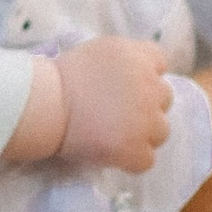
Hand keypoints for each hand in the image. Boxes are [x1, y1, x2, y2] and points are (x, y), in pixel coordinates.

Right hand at [56, 36, 175, 170]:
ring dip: (142, 134)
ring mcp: (146, 120)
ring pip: (161, 131)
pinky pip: (146, 160)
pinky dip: (130, 160)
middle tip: (119, 113)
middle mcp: (150, 87)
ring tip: (115, 136)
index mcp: (139, 57)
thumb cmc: (61, 76)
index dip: (145, 75)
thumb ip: (125, 60)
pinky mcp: (135, 149)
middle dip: (146, 105)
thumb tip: (134, 76)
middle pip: (164, 98)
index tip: (126, 85)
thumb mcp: (99, 51)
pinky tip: (111, 154)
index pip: (159, 62)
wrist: (46, 104)